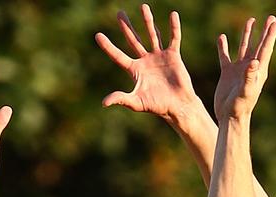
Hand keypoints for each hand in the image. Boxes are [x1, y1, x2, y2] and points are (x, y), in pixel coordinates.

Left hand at [95, 4, 198, 121]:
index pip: (118, 55)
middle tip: (119, 13)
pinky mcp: (173, 56)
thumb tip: (104, 103)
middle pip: (133, 40)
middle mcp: (145, 60)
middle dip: (126, 27)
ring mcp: (159, 56)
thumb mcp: (136, 102)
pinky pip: (173, 38)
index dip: (108, 46)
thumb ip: (121, 99)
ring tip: (143, 7)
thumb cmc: (157, 106)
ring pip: (152, 35)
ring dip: (148, 22)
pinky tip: (173, 15)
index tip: (98, 35)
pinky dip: (174, 27)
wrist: (177, 106)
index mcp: (135, 70)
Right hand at [214, 16, 275, 121]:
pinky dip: (223, 47)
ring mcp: (239, 70)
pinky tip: (221, 37)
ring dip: (247, 35)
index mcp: (258, 71)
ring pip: (244, 47)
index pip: (266, 49)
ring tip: (250, 21)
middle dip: (264, 31)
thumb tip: (254, 62)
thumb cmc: (240, 107)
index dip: (270, 35)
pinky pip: (225, 56)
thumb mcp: (246, 92)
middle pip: (258, 45)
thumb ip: (250, 77)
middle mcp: (250, 68)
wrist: (230, 116)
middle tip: (270, 18)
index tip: (275, 23)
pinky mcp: (227, 73)